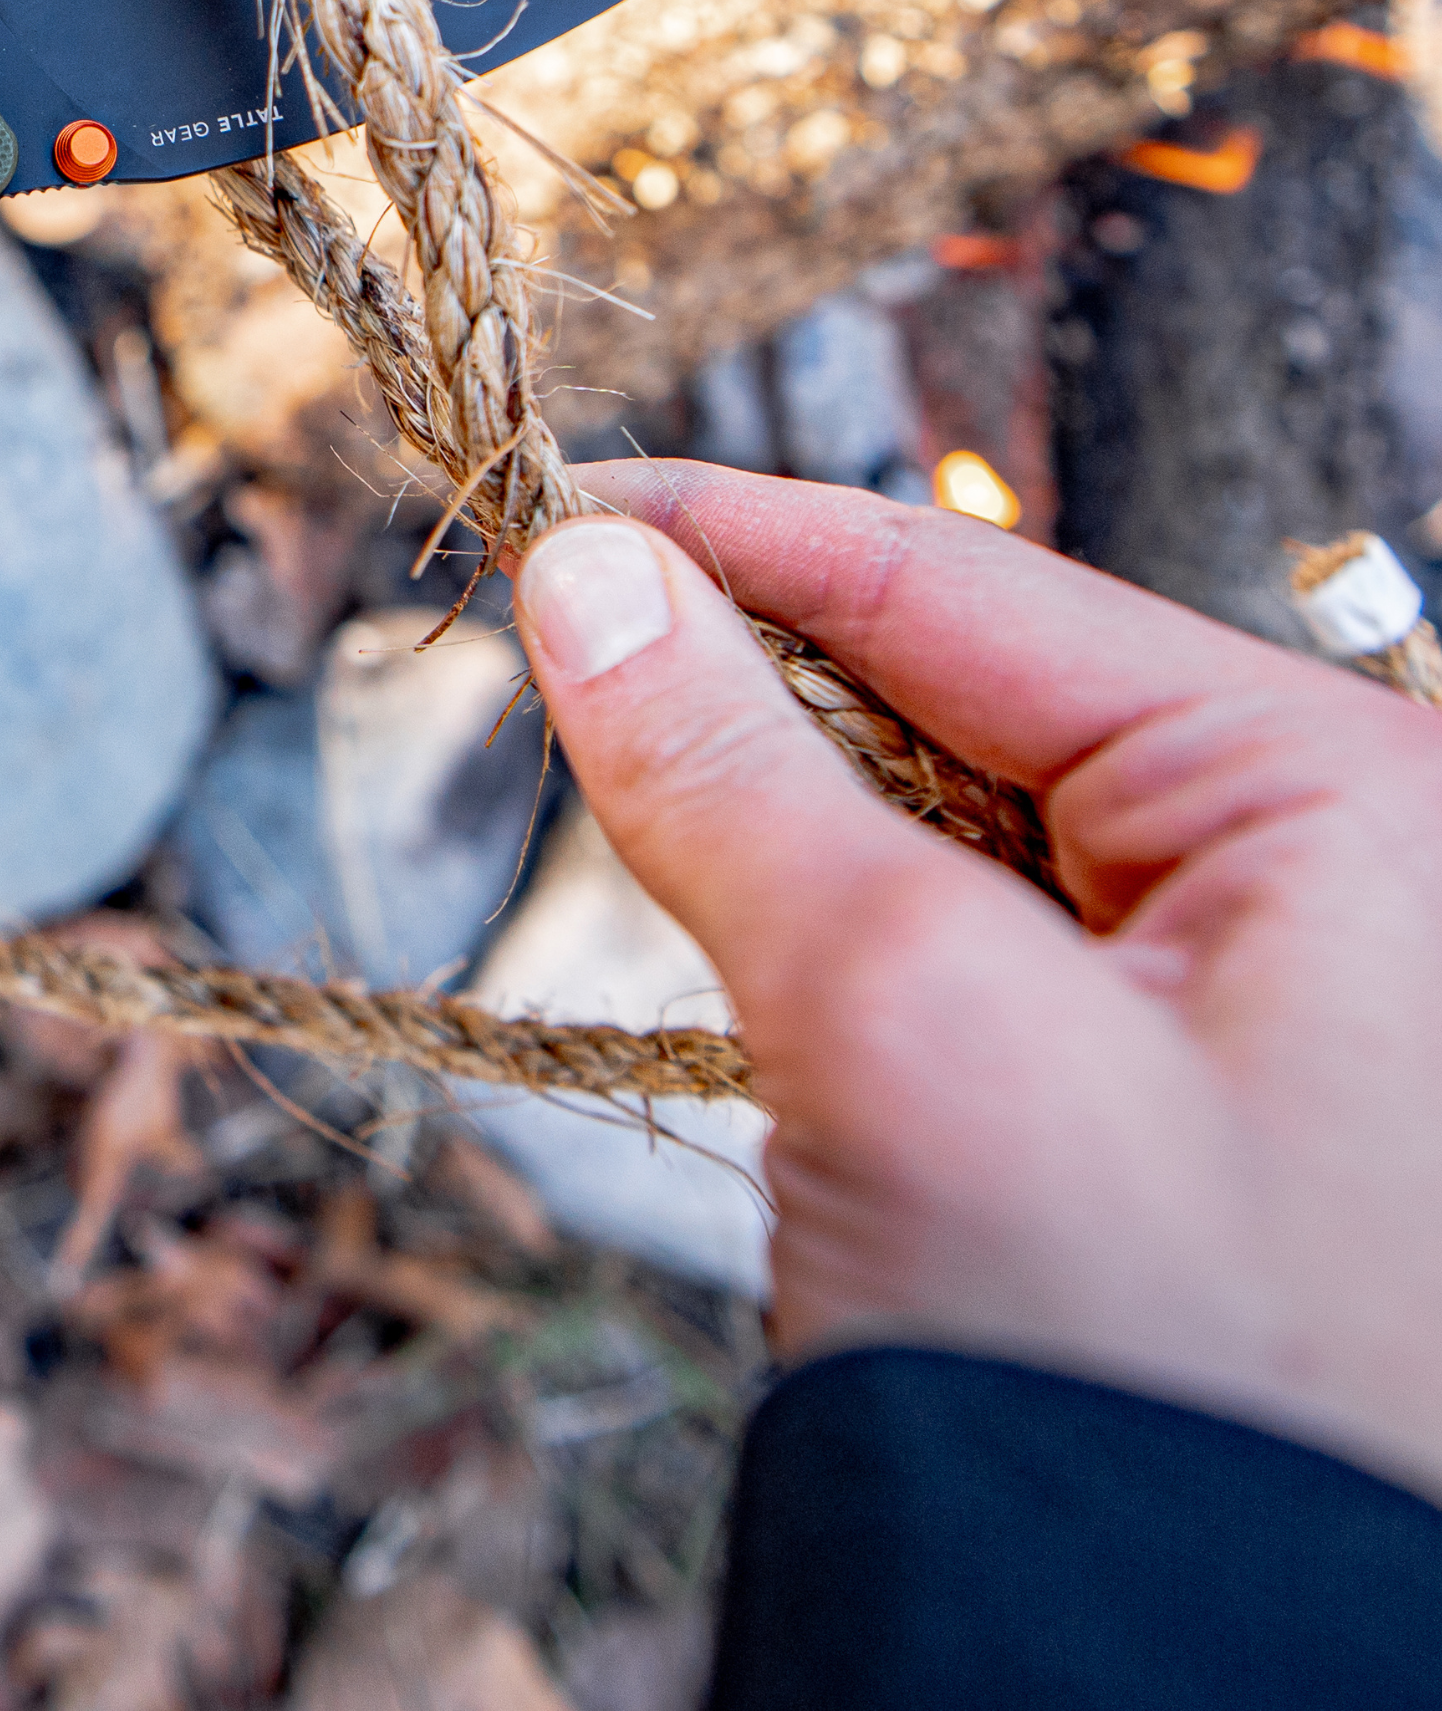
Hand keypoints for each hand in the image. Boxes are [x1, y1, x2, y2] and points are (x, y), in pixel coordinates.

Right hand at [511, 462, 1441, 1500]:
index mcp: (1342, 801)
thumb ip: (728, 767)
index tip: (543, 504)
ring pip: (946, 825)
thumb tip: (582, 572)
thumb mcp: (906, 1017)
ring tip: (649, 825)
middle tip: (550, 656)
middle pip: (959, 695)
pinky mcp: (1167, 1107)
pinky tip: (758, 955)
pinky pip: (968, 949)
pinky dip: (833, 932)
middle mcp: (1327, 877)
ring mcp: (1257, 1002)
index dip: (728, 531)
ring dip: (784, 820)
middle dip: (751, 683)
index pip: (964, 585)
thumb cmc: (1134, 1381)